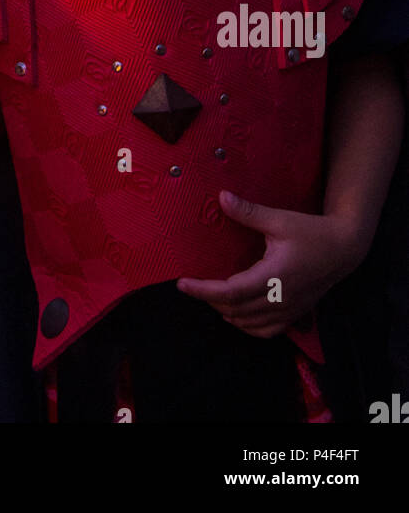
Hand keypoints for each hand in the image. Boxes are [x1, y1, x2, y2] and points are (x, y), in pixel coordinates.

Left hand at [176, 190, 362, 337]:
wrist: (344, 249)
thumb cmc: (312, 231)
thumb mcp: (279, 219)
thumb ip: (249, 212)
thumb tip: (221, 197)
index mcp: (274, 275)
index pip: (231, 291)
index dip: (204, 290)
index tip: (182, 284)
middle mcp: (280, 298)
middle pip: (236, 310)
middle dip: (210, 299)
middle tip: (192, 285)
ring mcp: (288, 310)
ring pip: (249, 324)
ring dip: (226, 313)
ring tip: (209, 296)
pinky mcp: (294, 314)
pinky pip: (266, 331)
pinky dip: (247, 326)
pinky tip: (236, 315)